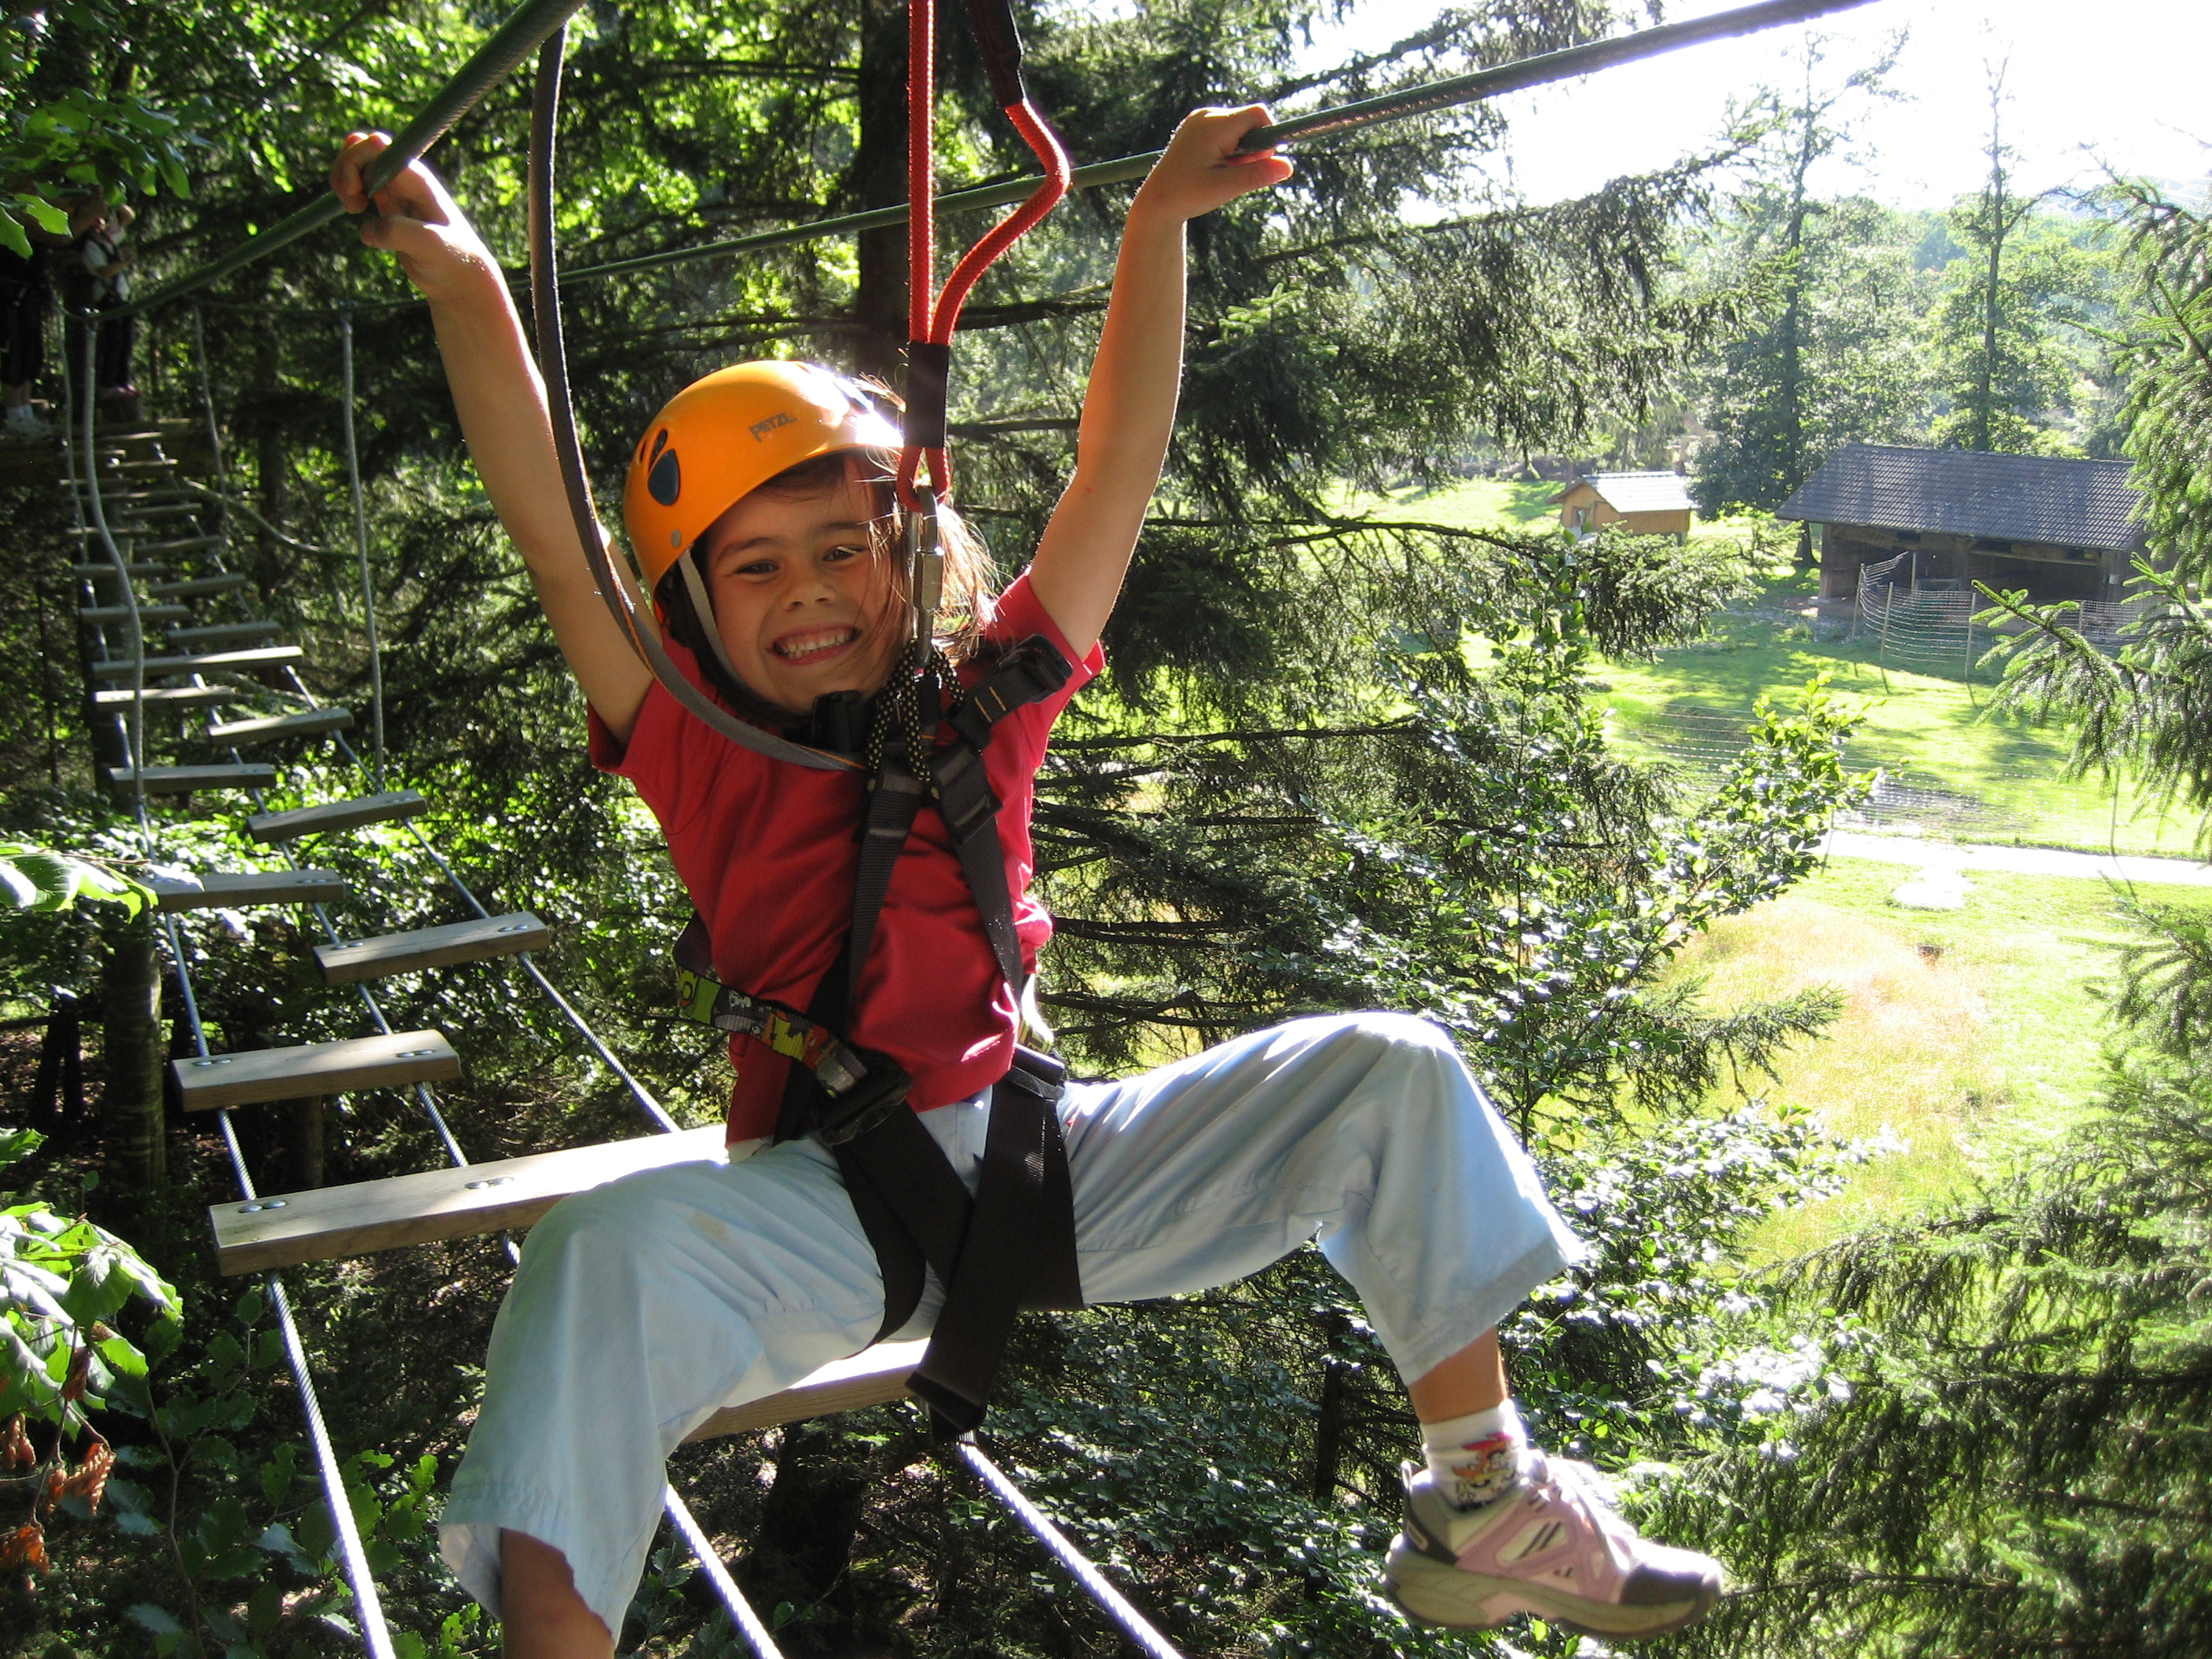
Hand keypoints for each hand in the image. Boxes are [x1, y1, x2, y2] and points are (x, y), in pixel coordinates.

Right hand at [329, 131, 503, 304]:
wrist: (460, 277)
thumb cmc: (454, 259)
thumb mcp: (429, 246)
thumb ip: (398, 232)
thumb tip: (367, 229)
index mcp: (415, 177)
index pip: (375, 145)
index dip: (355, 162)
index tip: (358, 194)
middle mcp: (404, 177)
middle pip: (359, 147)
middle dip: (344, 170)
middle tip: (354, 206)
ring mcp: (395, 190)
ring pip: (356, 165)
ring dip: (343, 184)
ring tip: (355, 210)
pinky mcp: (388, 207)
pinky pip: (359, 187)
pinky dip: (349, 197)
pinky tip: (360, 215)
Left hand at [1131, 105, 1294, 224]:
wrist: (1157, 201)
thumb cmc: (1188, 195)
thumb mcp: (1226, 188)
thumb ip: (1257, 175)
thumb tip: (1288, 166)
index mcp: (1214, 125)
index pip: (1258, 114)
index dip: (1267, 137)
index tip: (1259, 162)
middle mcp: (1207, 115)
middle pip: (1250, 121)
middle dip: (1252, 148)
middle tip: (1234, 173)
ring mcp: (1201, 119)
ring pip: (1240, 127)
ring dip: (1241, 151)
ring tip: (1221, 172)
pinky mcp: (1199, 127)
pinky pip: (1228, 131)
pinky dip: (1229, 149)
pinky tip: (1214, 167)